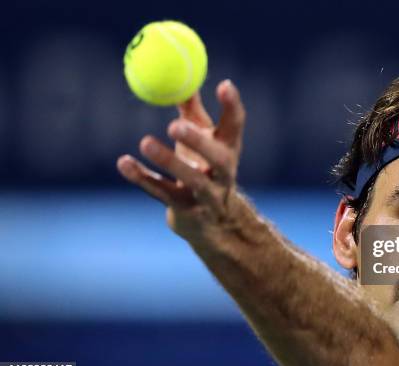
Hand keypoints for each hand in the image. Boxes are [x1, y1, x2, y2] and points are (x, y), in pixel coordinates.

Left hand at [117, 80, 245, 243]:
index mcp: (230, 150)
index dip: (232, 107)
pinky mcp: (186, 211)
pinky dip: (142, 178)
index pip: (236, 126)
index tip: (224, 85)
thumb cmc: (203, 167)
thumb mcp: (202, 139)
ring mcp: (207, 196)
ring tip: (145, 142)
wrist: (212, 221)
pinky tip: (124, 163)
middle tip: (175, 124)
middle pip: (218, 158)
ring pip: (191, 181)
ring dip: (169, 162)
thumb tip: (178, 73)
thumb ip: (191, 111)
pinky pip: (162, 193)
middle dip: (199, 142)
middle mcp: (223, 174)